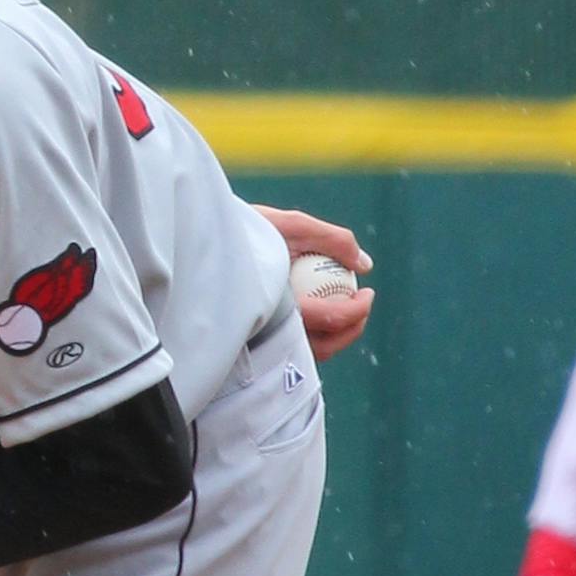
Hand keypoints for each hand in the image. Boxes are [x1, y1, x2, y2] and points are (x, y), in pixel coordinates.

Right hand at [252, 204, 376, 360]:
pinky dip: (315, 332)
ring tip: (347, 307)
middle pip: (324, 346)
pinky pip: (294, 344)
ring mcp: (262, 339)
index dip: (358, 310)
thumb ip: (333, 240)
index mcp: (276, 305)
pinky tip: (321, 307)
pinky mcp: (259, 339)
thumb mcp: (291, 224)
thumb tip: (365, 265)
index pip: (329, 318)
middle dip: (353, 328)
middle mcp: (267, 330)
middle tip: (363, 303)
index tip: (369, 293)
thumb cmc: (247, 230)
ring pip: (309, 351)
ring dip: (336, 334)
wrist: (207, 245)